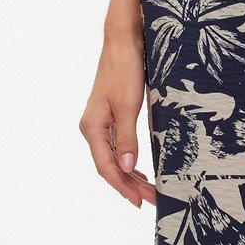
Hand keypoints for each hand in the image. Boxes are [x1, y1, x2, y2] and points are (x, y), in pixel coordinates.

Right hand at [81, 26, 156, 206]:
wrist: (123, 42)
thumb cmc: (124, 69)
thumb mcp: (128, 106)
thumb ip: (127, 138)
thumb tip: (128, 167)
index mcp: (92, 127)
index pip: (106, 166)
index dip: (122, 186)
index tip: (138, 201)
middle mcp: (93, 128)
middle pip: (110, 165)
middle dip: (130, 185)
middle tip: (152, 200)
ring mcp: (100, 123)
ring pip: (114, 158)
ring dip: (131, 175)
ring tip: (149, 191)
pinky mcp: (110, 117)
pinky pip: (117, 147)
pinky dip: (129, 161)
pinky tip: (139, 171)